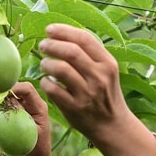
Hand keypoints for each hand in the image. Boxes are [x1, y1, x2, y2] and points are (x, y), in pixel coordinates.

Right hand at [7, 82, 51, 155]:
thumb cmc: (36, 149)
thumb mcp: (30, 134)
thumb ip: (21, 118)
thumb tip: (9, 100)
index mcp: (39, 107)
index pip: (27, 89)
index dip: (14, 87)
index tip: (0, 93)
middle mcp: (33, 104)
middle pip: (18, 88)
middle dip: (4, 90)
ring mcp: (25, 108)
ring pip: (11, 95)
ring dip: (0, 97)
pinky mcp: (17, 113)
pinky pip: (8, 103)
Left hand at [36, 24, 132, 142]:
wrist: (113, 125)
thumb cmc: (105, 94)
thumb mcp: (106, 71)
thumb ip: (91, 54)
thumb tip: (63, 34)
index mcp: (108, 63)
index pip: (84, 39)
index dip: (64, 31)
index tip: (49, 29)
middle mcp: (99, 77)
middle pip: (71, 52)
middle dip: (52, 45)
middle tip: (43, 45)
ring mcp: (87, 93)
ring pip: (60, 69)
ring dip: (47, 63)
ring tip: (44, 64)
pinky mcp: (75, 108)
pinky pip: (53, 89)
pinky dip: (46, 82)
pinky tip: (46, 82)